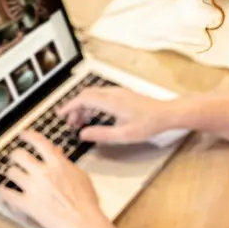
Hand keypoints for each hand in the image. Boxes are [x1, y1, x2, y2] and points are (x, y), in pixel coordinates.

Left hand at [0, 131, 107, 227]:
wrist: (83, 222)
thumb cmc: (86, 202)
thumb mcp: (80, 176)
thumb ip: (66, 163)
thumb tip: (56, 152)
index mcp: (58, 164)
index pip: (39, 142)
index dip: (28, 136)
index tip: (23, 135)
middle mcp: (43, 173)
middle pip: (19, 155)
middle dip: (15, 155)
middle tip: (15, 158)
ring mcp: (34, 188)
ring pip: (11, 172)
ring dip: (10, 173)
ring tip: (13, 175)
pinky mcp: (27, 204)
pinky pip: (7, 194)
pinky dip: (3, 192)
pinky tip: (4, 192)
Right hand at [59, 87, 176, 143]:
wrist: (167, 114)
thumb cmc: (149, 124)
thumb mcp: (124, 135)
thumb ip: (102, 134)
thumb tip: (83, 134)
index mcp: (111, 101)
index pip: (84, 99)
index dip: (70, 106)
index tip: (61, 114)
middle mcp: (113, 93)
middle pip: (87, 95)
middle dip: (75, 107)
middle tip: (70, 122)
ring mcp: (119, 93)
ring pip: (94, 95)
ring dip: (84, 107)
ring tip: (80, 122)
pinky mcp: (123, 95)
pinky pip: (102, 96)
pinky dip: (93, 105)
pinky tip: (94, 117)